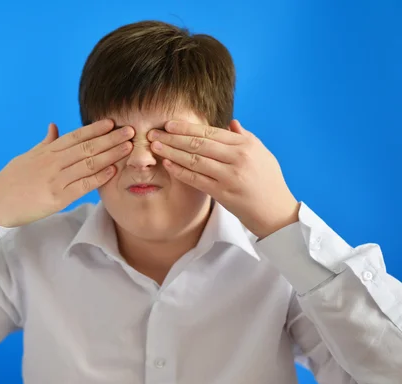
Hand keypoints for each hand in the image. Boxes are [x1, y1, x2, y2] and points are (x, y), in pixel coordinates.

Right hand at [0, 120, 134, 226]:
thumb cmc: (12, 179)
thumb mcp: (28, 156)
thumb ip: (45, 142)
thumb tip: (54, 126)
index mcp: (47, 151)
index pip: (75, 136)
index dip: (95, 128)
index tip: (112, 122)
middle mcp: (53, 162)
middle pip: (87, 147)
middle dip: (110, 139)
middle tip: (130, 131)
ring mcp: (55, 179)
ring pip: (88, 164)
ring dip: (110, 154)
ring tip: (128, 148)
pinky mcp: (57, 197)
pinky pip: (82, 185)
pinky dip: (99, 177)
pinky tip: (113, 170)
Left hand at [148, 119, 298, 238]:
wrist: (276, 212)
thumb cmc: (269, 181)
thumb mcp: (262, 154)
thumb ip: (245, 137)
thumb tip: (231, 123)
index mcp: (246, 145)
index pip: (211, 132)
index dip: (188, 127)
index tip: (170, 123)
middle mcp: (237, 158)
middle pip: (199, 144)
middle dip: (174, 137)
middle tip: (154, 132)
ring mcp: (229, 176)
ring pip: (195, 160)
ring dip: (172, 152)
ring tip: (156, 146)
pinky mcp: (223, 194)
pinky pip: (196, 180)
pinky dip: (180, 171)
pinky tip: (167, 164)